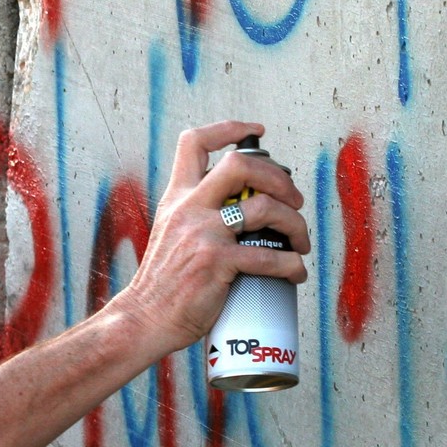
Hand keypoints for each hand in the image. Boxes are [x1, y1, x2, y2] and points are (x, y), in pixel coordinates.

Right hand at [109, 121, 310, 357]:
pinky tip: (295, 272)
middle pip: (240, 165)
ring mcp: (203, 234)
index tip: (256, 133)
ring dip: (295, 223)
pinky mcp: (217, 264)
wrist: (146, 317)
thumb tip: (240, 203)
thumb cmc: (164, 281)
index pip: (194, 142)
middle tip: (292, 198)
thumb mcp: (171, 231)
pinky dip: (291, 265)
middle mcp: (189, 208)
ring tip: (300, 241)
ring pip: (265, 208)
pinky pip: (268, 257)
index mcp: (177, 196)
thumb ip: (196, 212)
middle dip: (278, 176)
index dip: (229, 129)